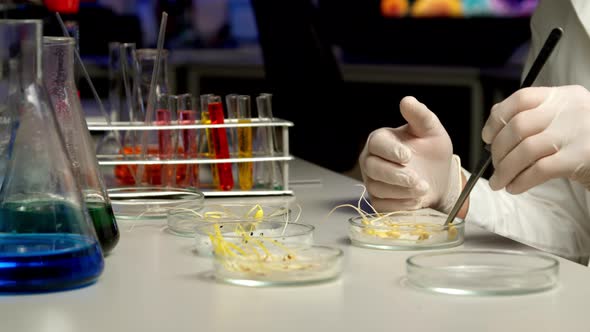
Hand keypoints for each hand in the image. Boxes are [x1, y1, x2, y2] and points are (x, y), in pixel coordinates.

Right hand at [359, 96, 461, 212]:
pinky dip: (401, 205)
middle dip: (396, 176)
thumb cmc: (431, 153)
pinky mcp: (377, 201)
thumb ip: (420, 115)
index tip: (407, 156)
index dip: (390, 151)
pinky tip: (415, 199)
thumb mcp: (431, 131)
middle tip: (418, 180)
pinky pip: (383, 205)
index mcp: (380, 140)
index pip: (377, 144)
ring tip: (422, 188)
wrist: (438, 180)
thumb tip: (407, 100)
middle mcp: (371, 161)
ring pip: (378, 188)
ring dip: (402, 191)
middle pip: (373, 168)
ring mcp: (372, 182)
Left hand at [482, 85, 589, 192]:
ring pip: (525, 150)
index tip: (487, 136)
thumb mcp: (565, 120)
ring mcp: (577, 133)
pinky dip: (521, 181)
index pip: (521, 98)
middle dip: (498, 150)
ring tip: (499, 182)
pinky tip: (515, 187)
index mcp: (564, 96)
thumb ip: (536, 118)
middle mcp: (571, 109)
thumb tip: (494, 132)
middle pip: (518, 126)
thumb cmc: (587, 142)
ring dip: (505, 169)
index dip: (497, 118)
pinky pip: (539, 170)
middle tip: (495, 166)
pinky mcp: (581, 157)